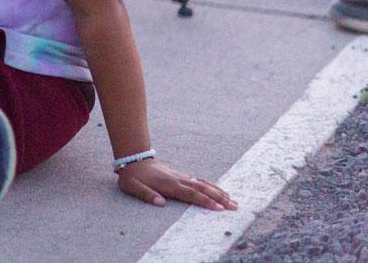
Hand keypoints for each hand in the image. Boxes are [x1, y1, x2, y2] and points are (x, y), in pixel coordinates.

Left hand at [116, 158, 236, 210]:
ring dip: (218, 192)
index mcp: (168, 184)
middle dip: (219, 198)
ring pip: (203, 184)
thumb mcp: (133, 187)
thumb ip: (146, 194)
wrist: (133, 159)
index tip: (219, 208)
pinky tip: (219, 191)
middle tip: (235, 207)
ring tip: (233, 200)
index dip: (205, 201)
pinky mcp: (181, 175)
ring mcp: (180, 176)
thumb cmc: (132, 177)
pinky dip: (211, 187)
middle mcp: (178, 179)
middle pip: (202, 188)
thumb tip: (161, 203)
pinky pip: (199, 181)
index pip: (191, 194)